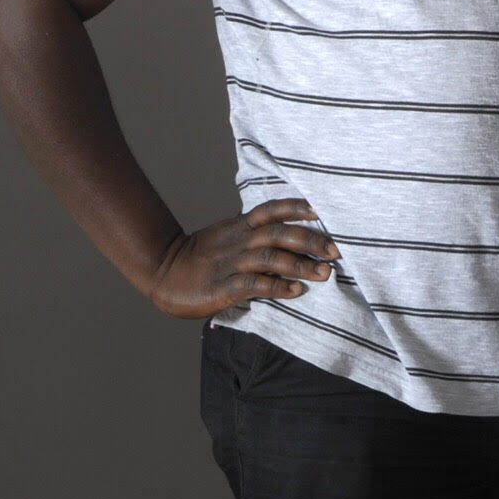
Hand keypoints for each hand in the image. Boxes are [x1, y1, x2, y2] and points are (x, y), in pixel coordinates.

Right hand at [147, 197, 337, 319]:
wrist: (161, 271)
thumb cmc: (199, 258)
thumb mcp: (226, 238)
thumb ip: (254, 235)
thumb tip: (288, 238)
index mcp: (239, 227)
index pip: (271, 210)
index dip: (297, 207)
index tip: (322, 209)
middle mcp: (239, 242)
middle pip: (279, 233)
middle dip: (310, 240)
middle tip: (336, 250)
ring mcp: (231, 263)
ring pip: (270, 257)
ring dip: (300, 265)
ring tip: (324, 273)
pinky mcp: (223, 287)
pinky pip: (254, 285)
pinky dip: (277, 287)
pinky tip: (295, 291)